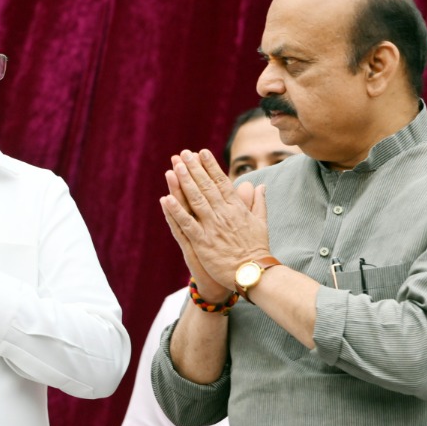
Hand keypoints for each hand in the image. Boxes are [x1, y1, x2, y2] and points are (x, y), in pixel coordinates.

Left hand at [160, 148, 269, 298]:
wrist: (254, 273)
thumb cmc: (257, 249)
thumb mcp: (261, 223)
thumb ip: (258, 202)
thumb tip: (260, 185)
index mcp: (236, 208)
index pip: (222, 182)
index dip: (211, 166)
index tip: (202, 152)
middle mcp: (223, 214)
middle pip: (206, 186)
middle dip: (194, 168)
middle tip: (184, 153)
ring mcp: (212, 227)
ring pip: (196, 200)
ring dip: (184, 182)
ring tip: (175, 166)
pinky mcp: (202, 242)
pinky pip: (186, 224)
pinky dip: (176, 211)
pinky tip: (165, 199)